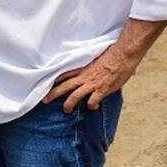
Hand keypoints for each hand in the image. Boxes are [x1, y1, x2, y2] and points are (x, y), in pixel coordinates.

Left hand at [43, 18, 166, 112]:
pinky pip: (92, 102)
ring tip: (66, 110)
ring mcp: (92, 84)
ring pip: (74, 96)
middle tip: (45, 101)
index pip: (64, 75)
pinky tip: (93, 106)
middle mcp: (84, 77)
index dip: (54, 81)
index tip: (46, 86)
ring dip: (68, 104)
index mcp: (82, 69)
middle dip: (53, 94)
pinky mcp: (101, 90)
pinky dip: (91, 106)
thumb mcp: (96, 60)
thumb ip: (91, 68)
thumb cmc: (111, 56)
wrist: (122, 56)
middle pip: (64, 86)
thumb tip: (90, 72)